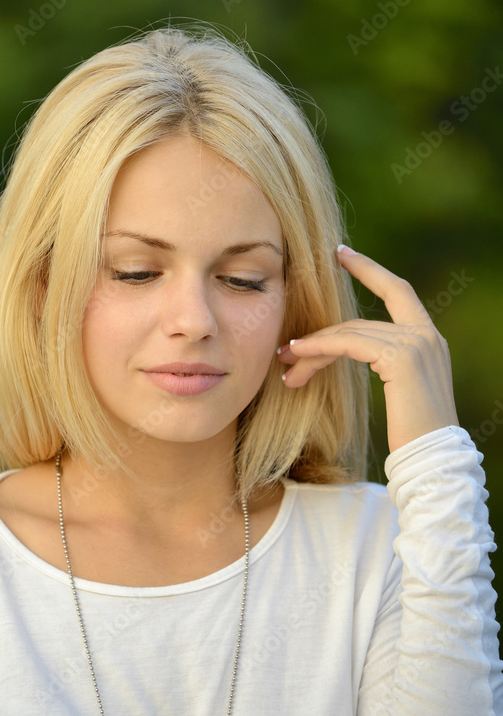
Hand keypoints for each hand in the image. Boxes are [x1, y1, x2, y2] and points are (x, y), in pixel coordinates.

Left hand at [276, 245, 459, 454]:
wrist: (433, 462)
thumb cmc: (412, 435)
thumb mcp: (399, 391)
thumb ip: (384, 362)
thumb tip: (346, 349)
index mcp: (430, 339)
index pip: (398, 291)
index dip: (369, 270)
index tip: (342, 253)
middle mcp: (427, 336)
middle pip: (359, 321)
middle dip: (319, 330)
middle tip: (286, 341)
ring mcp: (417, 344)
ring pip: (349, 334)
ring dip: (311, 348)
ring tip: (283, 361)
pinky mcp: (402, 358)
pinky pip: (349, 345)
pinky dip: (318, 349)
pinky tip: (296, 356)